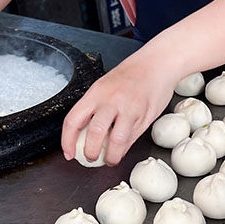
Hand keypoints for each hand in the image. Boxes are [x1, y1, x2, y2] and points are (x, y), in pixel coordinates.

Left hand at [61, 50, 178, 165]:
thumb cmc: (130, 75)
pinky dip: (124, 149)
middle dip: (90, 152)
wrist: (157, 64)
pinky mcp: (144, 115)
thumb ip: (95, 108)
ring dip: (111, 156)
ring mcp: (128, 108)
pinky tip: (121, 151)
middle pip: (94, 132)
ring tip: (109, 160)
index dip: (67, 141)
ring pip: (116, 140)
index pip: (73, 120)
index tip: (68, 153)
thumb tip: (84, 135)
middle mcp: (110, 100)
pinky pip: (131, 138)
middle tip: (90, 158)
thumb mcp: (104, 86)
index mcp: (95, 93)